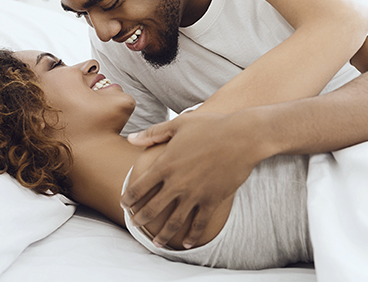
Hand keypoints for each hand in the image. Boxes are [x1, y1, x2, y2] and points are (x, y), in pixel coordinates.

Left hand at [122, 111, 264, 248]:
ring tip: (156, 242)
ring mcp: (195, 194)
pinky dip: (192, 235)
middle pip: (152, 208)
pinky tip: (187, 243)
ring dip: (163, 234)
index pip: (139, 188)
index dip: (128, 199)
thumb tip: (130, 139)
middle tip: (134, 224)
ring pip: (174, 222)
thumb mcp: (178, 124)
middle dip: (140, 219)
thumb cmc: (211, 126)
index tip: (124, 204)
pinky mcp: (212, 201)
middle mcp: (176, 183)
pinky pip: (199, 224)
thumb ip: (152, 133)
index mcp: (165, 164)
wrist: (243, 137)